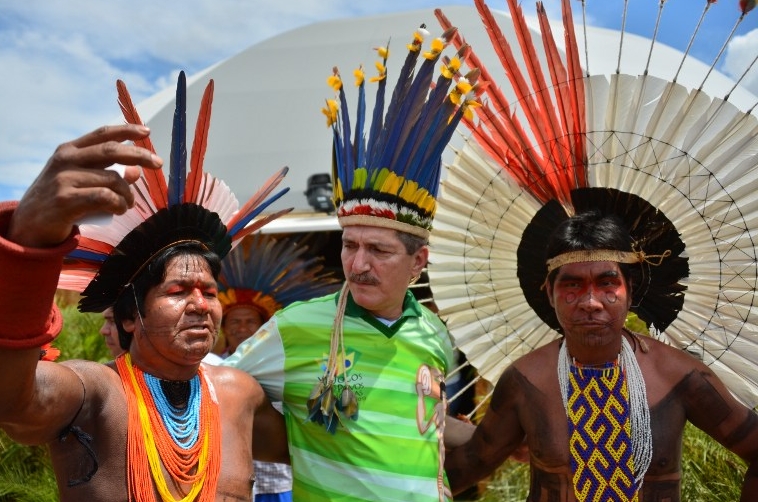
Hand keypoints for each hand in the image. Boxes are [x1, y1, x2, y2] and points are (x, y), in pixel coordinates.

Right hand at [8, 124, 162, 247]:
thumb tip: (138, 171)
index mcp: (70, 150)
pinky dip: (119, 204)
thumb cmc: (62, 200)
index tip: (146, 131)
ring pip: (113, 179)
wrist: (29, 225)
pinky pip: (105, 197)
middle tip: (158, 163)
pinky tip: (120, 209)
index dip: (126, 130)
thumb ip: (108, 174)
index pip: (102, 134)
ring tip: (127, 205)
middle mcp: (66, 159)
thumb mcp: (82, 182)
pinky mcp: (66, 199)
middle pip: (112, 151)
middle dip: (140, 155)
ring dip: (128, 194)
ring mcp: (64, 178)